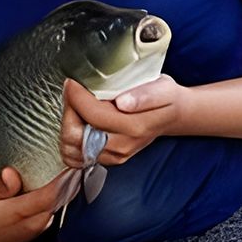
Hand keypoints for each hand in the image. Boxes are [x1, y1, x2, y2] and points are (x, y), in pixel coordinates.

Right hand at [0, 166, 76, 241]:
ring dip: (60, 187)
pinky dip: (54, 196)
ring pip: (58, 203)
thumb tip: (11, 174)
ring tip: (56, 168)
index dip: (62, 178)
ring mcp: (39, 227)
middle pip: (59, 198)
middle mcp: (34, 222)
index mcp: (18, 213)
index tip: (68, 161)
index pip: (50, 194)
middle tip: (64, 159)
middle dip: (64, 179)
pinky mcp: (40, 228)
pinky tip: (44, 185)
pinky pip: (53, 209)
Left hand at [60, 75, 192, 168]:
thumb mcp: (162, 88)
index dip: (77, 96)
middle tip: (74, 93)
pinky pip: (76, 157)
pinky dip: (71, 140)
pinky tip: (80, 123)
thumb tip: (124, 103)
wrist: (173, 115)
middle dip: (69, 110)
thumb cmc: (165, 98)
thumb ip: (145, 96)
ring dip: (68, 125)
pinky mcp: (108, 160)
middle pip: (76, 135)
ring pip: (72, 148)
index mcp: (135, 127)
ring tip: (77, 106)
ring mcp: (115, 155)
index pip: (92, 115)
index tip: (74, 81)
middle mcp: (123, 145)